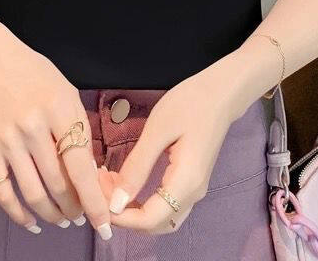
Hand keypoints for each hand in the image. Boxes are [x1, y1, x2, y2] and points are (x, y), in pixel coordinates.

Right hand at [0, 10, 112, 238]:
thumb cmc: (36, 74)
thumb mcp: (68, 93)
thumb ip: (80, 130)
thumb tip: (92, 175)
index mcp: (59, 109)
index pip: (80, 166)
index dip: (94, 201)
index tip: (105, 224)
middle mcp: (33, 126)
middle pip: (58, 184)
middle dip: (75, 209)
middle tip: (84, 217)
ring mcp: (8, 139)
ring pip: (33, 193)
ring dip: (53, 215)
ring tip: (64, 220)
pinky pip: (3, 192)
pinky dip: (18, 214)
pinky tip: (32, 222)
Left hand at [105, 54, 252, 233]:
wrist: (220, 93)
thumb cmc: (189, 104)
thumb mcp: (157, 130)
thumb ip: (137, 167)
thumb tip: (116, 202)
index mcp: (185, 183)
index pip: (149, 220)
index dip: (121, 217)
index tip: (97, 196)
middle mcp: (192, 194)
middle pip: (155, 224)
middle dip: (124, 214)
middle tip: (101, 186)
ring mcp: (194, 189)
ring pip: (160, 217)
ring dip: (133, 209)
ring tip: (110, 183)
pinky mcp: (191, 181)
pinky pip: (165, 204)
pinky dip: (143, 201)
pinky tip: (127, 181)